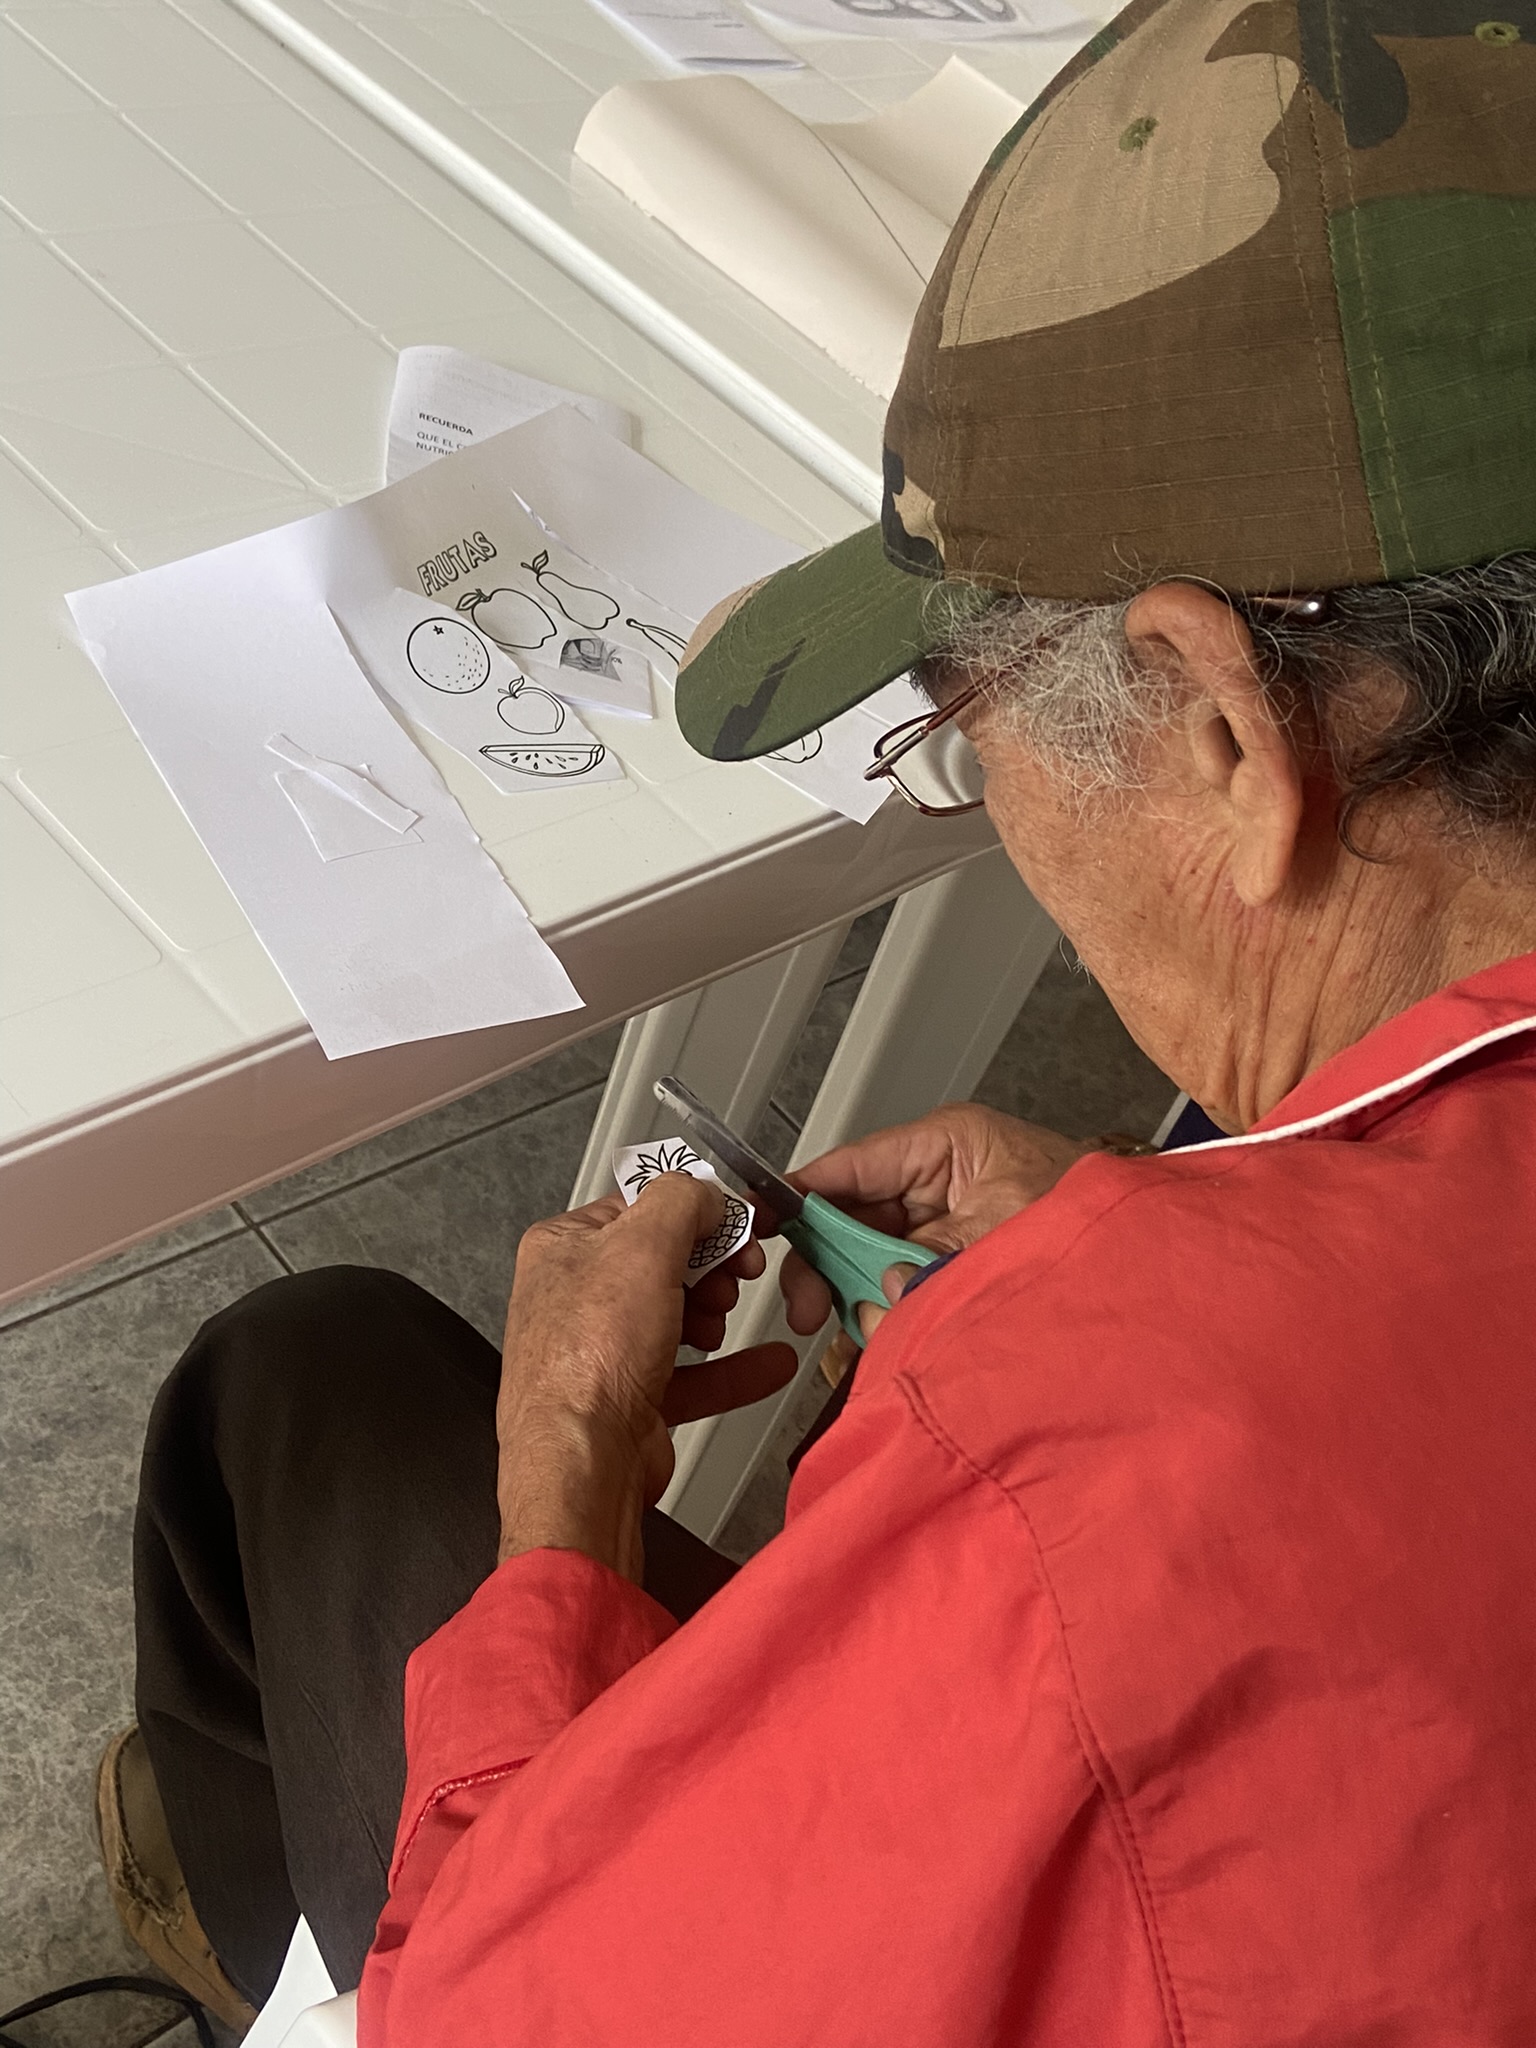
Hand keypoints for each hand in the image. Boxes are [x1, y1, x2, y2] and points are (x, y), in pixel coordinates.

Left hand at [497, 1174, 796, 1581]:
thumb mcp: (643, 1247)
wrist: (583, 1465)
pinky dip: (734, 1367)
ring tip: (723, 1320)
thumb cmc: (587, 1363)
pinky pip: (695, 1373)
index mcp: (564, 1248)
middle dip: (710, 1267)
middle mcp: (577, 1298)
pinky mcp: (632, 1399)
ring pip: (679, 1315)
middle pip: (665, 1261)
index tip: (737, 1222)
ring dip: (716, 1315)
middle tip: (738, 1271)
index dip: (695, 1212)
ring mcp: (604, 1351)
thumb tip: (706, 1193)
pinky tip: (771, 1361)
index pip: (640, 1207)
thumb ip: (681, 1201)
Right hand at [781, 1105, 1096, 1344]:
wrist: (1153, 1255)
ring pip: (869, 1263)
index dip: (798, 1199)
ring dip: (862, 1300)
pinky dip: (891, 1317)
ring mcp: (940, 1227)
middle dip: (829, 1268)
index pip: (847, 1167)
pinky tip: (890, 1335)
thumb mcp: (1007, 1225)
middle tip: (814, 1308)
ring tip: (871, 1328)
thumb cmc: (1090, 1208)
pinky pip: (901, 1291)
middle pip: (848, 1222)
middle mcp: (934, 1183)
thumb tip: (891, 1291)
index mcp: (942, 1146)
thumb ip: (940, 1256)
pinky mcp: (951, 1268)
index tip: (763, 1229)